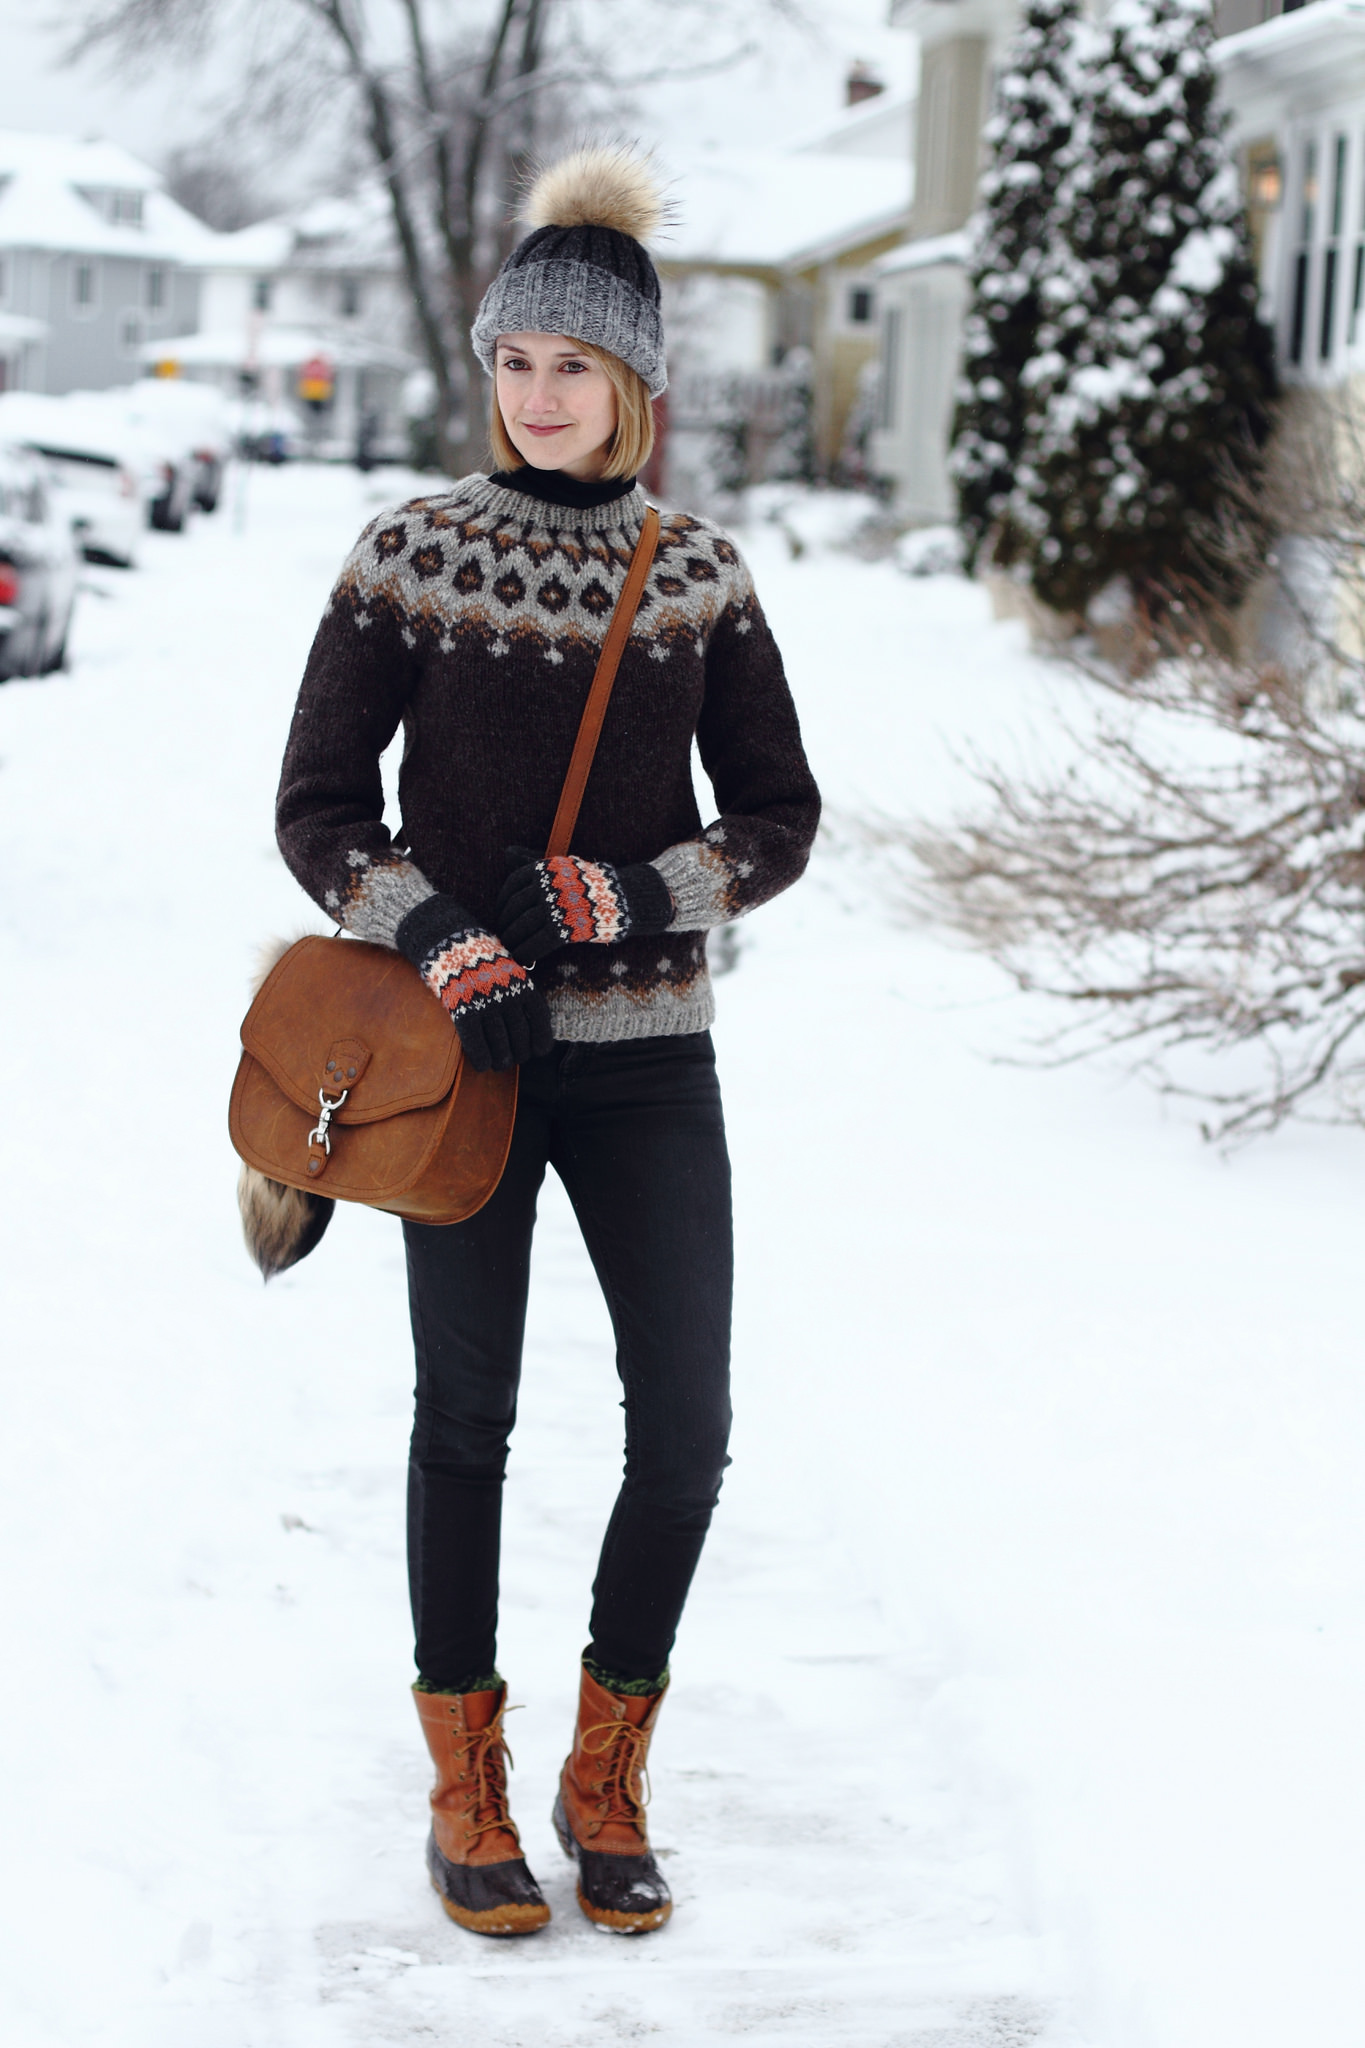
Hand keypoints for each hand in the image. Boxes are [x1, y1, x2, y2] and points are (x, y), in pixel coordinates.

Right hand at [395, 895, 553, 1070]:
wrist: (448, 938)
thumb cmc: (477, 954)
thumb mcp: (507, 965)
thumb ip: (517, 988)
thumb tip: (526, 1015)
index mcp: (522, 984)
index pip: (539, 1020)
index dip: (541, 1040)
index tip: (539, 1051)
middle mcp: (508, 996)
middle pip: (520, 1036)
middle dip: (519, 1053)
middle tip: (514, 1059)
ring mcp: (486, 1004)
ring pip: (500, 1044)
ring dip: (501, 1060)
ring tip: (499, 1064)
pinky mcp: (464, 1010)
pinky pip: (477, 1043)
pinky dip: (481, 1058)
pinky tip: (482, 1065)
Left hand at [495, 847, 673, 964]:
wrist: (624, 899)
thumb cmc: (589, 884)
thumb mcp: (561, 867)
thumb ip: (532, 861)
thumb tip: (507, 852)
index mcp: (544, 869)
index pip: (512, 886)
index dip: (502, 904)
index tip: (501, 916)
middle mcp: (547, 886)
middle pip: (515, 908)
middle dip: (505, 925)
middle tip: (502, 937)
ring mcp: (555, 907)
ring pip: (523, 927)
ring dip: (513, 941)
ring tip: (510, 950)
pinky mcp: (564, 927)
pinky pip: (537, 942)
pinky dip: (527, 952)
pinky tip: (524, 959)